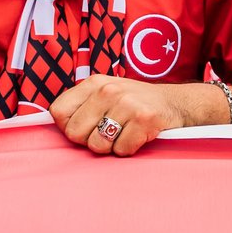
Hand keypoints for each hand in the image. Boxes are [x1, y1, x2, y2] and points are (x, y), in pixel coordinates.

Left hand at [49, 74, 189, 156]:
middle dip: (89, 140)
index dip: (68, 126)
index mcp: (94, 82)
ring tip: (124, 133)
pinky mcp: (144, 119)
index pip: (58, 112)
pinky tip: (138, 136)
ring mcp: (127, 103)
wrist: (176, 103)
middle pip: (74, 133)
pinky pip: (121, 150)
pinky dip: (129, 149)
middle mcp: (108, 90)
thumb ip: (82, 106)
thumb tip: (55, 127)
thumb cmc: (134, 103)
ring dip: (110, 147)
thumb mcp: (106, 94)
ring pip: (97, 145)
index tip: (85, 126)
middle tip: (108, 132)